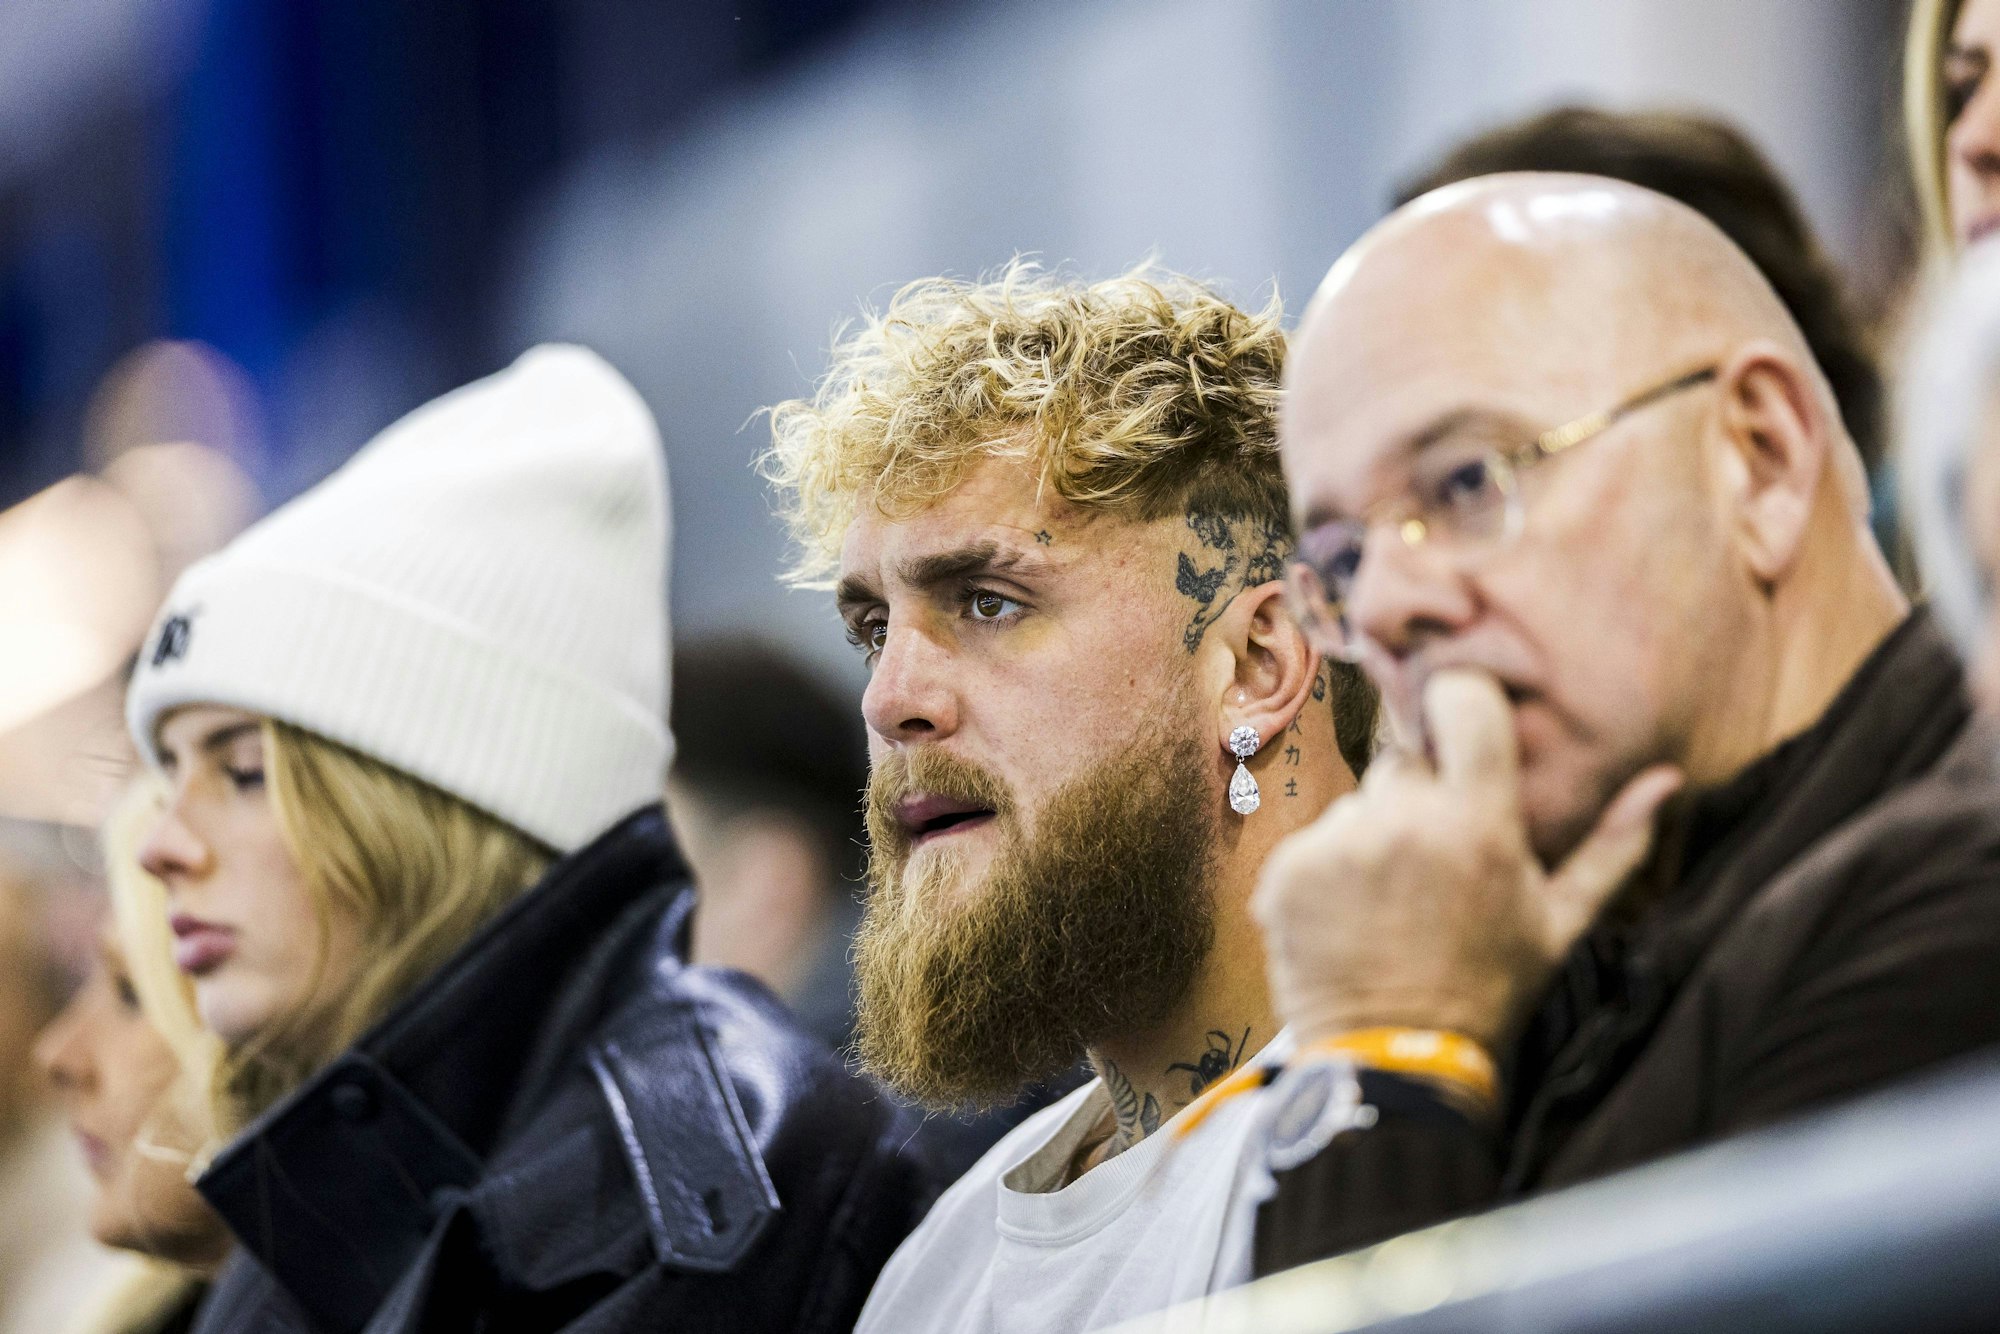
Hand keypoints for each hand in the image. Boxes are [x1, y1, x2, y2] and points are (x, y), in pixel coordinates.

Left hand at [1251, 669, 1681, 1054]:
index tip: (1465, 730)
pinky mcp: (1287, 870)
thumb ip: (1614, 844)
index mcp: (1477, 823)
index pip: (1461, 700)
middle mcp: (1403, 821)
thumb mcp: (1560, 922)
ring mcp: (1338, 845)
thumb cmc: (1490, 988)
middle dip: (1421, 796)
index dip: (1460, 705)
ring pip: (1358, 803)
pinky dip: (1328, 871)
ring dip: (1374, 835)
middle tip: (1436, 860)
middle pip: (1405, 760)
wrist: (1397, 1060)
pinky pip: (1314, 842)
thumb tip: (1667, 780)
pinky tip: (1354, 918)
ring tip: (1394, 900)